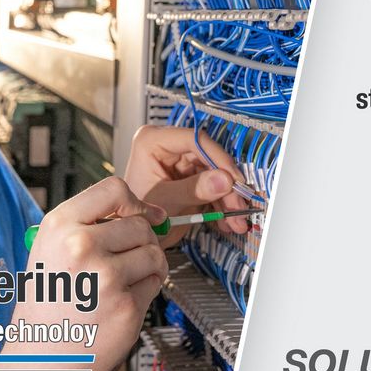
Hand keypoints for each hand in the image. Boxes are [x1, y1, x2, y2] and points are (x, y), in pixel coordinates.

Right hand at [5, 177, 167, 370]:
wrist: (40, 358)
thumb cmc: (46, 306)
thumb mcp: (50, 250)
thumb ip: (90, 225)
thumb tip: (146, 213)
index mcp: (58, 226)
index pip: (113, 189)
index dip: (134, 202)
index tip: (143, 214)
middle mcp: (81, 245)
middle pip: (140, 224)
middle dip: (141, 241)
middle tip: (124, 261)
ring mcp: (106, 276)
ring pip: (154, 253)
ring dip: (149, 266)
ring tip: (123, 282)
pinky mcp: (127, 305)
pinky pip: (156, 283)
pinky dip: (146, 291)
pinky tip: (120, 302)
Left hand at [124, 125, 249, 245]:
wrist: (131, 232)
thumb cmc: (135, 214)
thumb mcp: (166, 201)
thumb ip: (195, 190)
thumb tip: (224, 180)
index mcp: (152, 141)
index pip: (194, 139)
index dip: (218, 158)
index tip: (233, 179)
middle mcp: (167, 146)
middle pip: (208, 157)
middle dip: (226, 185)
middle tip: (238, 206)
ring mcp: (179, 160)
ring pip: (215, 173)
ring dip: (228, 199)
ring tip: (235, 220)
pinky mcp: (188, 175)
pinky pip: (213, 184)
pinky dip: (221, 203)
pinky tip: (227, 220)